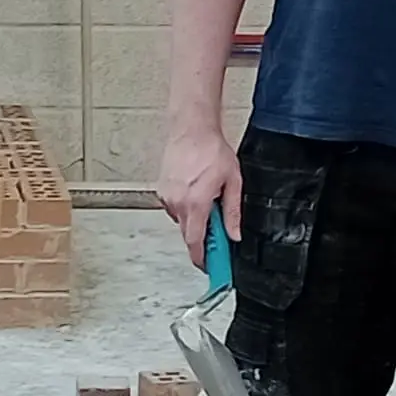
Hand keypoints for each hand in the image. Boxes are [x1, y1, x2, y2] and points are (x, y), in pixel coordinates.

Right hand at [155, 125, 240, 268]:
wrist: (191, 129)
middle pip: (188, 234)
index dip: (202, 259)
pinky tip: (195, 191)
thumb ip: (232, 212)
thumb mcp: (232, 182)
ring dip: (194, 219)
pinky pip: (174, 208)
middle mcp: (178, 202)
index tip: (209, 266)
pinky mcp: (162, 189)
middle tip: (217, 232)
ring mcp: (167, 196)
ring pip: (181, 221)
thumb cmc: (211, 150)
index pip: (195, 242)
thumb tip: (234, 234)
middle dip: (202, 237)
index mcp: (196, 203)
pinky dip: (185, 207)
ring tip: (207, 199)